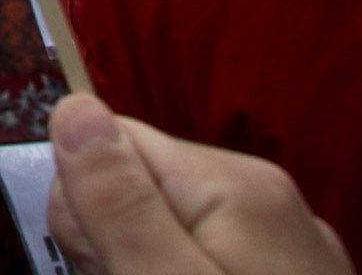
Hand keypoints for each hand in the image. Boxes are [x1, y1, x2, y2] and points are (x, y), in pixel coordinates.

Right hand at [46, 94, 351, 274]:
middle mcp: (268, 194)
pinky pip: (213, 254)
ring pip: (173, 224)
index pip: (113, 139)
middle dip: (120, 237)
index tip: (104, 261)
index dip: (88, 202)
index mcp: (236, 181)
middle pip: (142, 182)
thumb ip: (120, 202)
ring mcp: (290, 242)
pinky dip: (187, 271)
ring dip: (150, 259)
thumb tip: (72, 103)